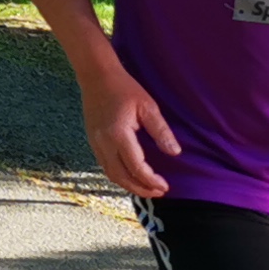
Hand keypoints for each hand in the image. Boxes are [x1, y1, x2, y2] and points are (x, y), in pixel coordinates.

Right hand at [78, 63, 180, 197]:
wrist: (97, 77)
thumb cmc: (125, 89)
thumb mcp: (148, 106)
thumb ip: (161, 131)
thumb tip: (175, 152)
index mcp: (118, 135)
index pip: (136, 167)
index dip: (151, 180)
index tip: (165, 186)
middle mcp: (103, 143)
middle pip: (121, 177)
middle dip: (140, 188)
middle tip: (158, 192)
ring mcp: (95, 144)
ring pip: (111, 174)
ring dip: (129, 185)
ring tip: (146, 189)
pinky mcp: (93, 142)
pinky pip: (105, 166)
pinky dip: (119, 176)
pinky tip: (131, 176)